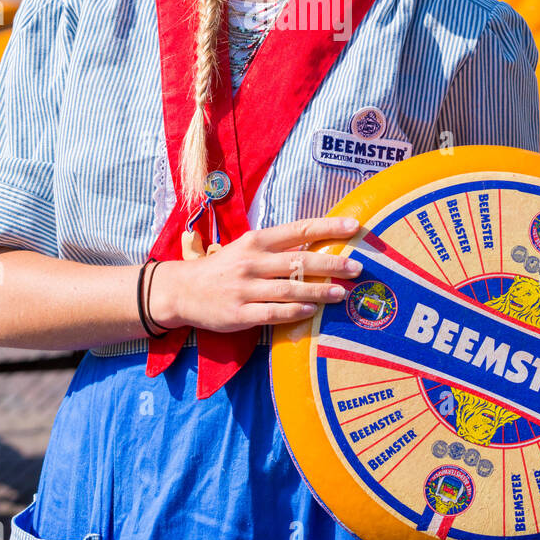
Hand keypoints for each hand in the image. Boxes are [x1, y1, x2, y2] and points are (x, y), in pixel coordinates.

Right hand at [147, 216, 362, 333]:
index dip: (328, 228)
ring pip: (290, 289)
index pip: (298, 230)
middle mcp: (252, 261)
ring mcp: (245, 288)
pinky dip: (294, 312)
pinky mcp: (239, 313)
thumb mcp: (247, 249)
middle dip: (331, 263)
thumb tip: (317, 246)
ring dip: (319, 291)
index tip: (353, 226)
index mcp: (256, 241)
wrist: (182, 290)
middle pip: (299, 261)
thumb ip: (278, 248)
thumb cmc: (223, 268)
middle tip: (357, 267)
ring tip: (342, 293)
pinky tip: (312, 312)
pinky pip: (272, 313)